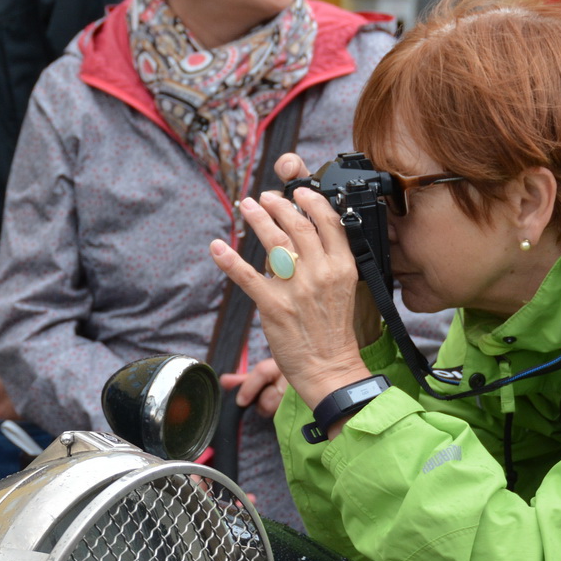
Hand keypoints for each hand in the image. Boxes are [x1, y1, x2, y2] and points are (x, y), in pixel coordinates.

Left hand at [209, 157, 372, 408]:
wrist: (330, 368)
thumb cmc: (334, 332)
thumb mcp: (343, 289)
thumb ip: (328, 262)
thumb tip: (304, 239)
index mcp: (342, 266)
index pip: (328, 222)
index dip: (311, 202)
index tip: (299, 192)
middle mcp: (320, 272)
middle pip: (297, 226)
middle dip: (278, 206)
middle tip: (265, 197)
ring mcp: (295, 288)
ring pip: (274, 242)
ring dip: (257, 219)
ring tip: (246, 207)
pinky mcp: (272, 306)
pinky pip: (247, 276)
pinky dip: (229, 260)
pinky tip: (217, 246)